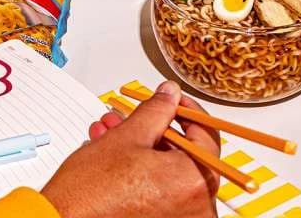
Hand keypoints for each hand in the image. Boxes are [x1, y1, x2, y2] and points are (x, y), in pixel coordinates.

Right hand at [40, 81, 218, 217]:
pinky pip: (161, 192)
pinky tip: (115, 156)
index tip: (173, 101)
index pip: (207, 135)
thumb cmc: (93, 191)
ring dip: (143, 149)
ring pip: (169, 172)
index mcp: (194, 182)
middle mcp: (197, 209)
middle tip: (133, 116)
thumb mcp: (129, 136)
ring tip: (112, 133)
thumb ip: (157, 110)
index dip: (187, 110)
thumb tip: (171, 95)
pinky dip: (142, 172)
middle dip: (155, 130)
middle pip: (186, 155)